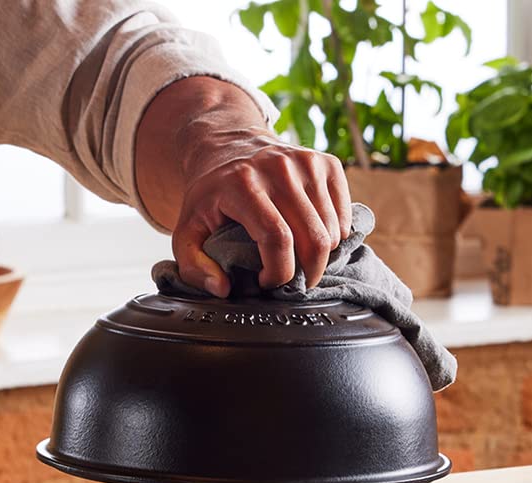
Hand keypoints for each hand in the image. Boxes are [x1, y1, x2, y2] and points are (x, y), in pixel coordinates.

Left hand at [173, 134, 352, 296]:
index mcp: (243, 185)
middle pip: (313, 239)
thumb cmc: (211, 196)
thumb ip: (193, 266)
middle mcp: (279, 168)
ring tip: (300, 259)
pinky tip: (313, 238)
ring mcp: (307, 162)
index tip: (267, 282)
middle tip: (294, 283)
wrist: (229, 146)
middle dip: (308, 274)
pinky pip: (344, 215)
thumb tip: (223, 289)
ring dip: (321, 257)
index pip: (277, 239)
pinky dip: (335, 236)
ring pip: (333, 231)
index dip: (278, 272)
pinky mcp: (327, 162)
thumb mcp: (187, 230)